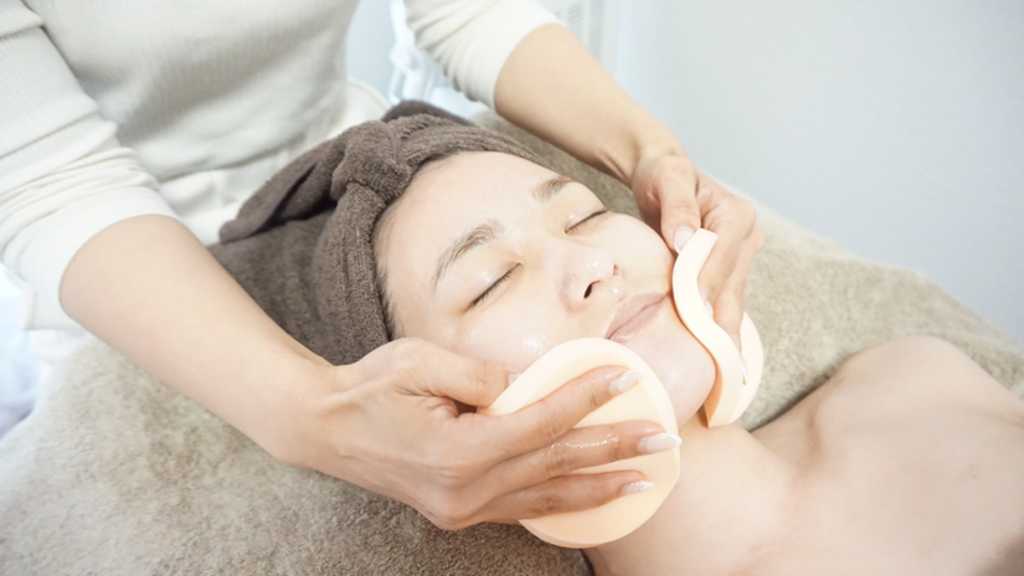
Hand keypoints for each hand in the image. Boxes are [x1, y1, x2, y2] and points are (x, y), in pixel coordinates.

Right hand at [279, 338, 676, 529]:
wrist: (325, 429)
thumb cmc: (370, 386)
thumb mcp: (421, 362)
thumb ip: (481, 374)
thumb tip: (528, 384)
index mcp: (459, 450)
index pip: (542, 422)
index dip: (587, 400)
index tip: (626, 380)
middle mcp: (467, 490)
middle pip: (557, 465)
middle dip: (614, 450)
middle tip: (663, 439)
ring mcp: (463, 509)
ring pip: (547, 498)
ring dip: (599, 487)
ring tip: (644, 480)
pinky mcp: (459, 513)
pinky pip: (523, 508)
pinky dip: (561, 502)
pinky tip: (590, 497)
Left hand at [630, 150, 763, 346]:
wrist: (661, 174)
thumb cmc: (662, 174)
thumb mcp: (667, 179)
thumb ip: (677, 206)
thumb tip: (684, 239)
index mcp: (735, 215)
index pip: (721, 256)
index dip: (707, 284)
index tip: (696, 311)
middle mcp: (746, 237)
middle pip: (731, 284)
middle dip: (723, 322)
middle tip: (719, 361)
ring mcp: (740, 256)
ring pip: (731, 299)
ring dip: (724, 333)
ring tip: (725, 371)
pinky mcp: (727, 270)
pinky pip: (723, 301)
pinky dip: (719, 327)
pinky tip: (720, 358)